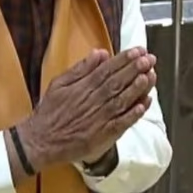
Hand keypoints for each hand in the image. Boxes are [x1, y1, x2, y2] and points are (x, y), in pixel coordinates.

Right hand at [16, 47, 156, 169]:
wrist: (40, 141)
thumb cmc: (50, 112)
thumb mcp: (59, 84)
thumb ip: (81, 68)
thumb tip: (100, 53)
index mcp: (83, 87)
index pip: (108, 69)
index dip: (125, 59)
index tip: (139, 50)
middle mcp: (94, 100)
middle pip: (118, 82)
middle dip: (136, 69)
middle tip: (150, 59)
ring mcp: (100, 118)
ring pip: (123, 100)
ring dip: (138, 87)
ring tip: (151, 75)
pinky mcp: (104, 134)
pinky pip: (122, 122)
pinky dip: (134, 113)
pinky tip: (145, 103)